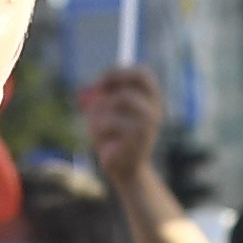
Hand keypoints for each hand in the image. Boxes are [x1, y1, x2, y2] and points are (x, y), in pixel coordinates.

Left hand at [84, 66, 167, 197]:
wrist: (127, 169)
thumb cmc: (115, 136)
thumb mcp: (106, 112)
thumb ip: (99, 98)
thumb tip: (87, 92)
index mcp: (152, 100)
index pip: (143, 74)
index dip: (119, 72)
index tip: (101, 82)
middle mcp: (154, 111)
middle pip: (125, 93)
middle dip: (103, 97)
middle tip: (90, 102)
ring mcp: (147, 126)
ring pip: (112, 107)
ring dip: (97, 116)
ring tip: (99, 130)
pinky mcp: (136, 141)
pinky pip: (106, 125)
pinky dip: (99, 132)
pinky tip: (106, 144)